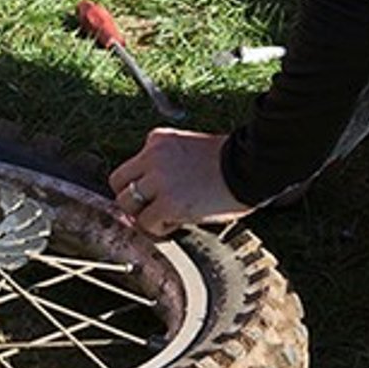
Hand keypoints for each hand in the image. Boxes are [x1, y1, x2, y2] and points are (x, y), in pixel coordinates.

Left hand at [108, 128, 250, 236]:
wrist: (251, 167)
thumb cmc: (227, 161)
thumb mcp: (188, 148)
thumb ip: (164, 162)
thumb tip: (148, 193)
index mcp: (158, 139)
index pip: (131, 165)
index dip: (140, 184)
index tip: (152, 195)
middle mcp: (152, 156)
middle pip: (117, 183)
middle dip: (131, 199)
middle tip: (150, 209)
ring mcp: (159, 180)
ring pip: (126, 204)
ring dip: (143, 214)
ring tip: (165, 216)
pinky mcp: (168, 203)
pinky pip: (147, 223)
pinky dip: (158, 228)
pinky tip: (177, 222)